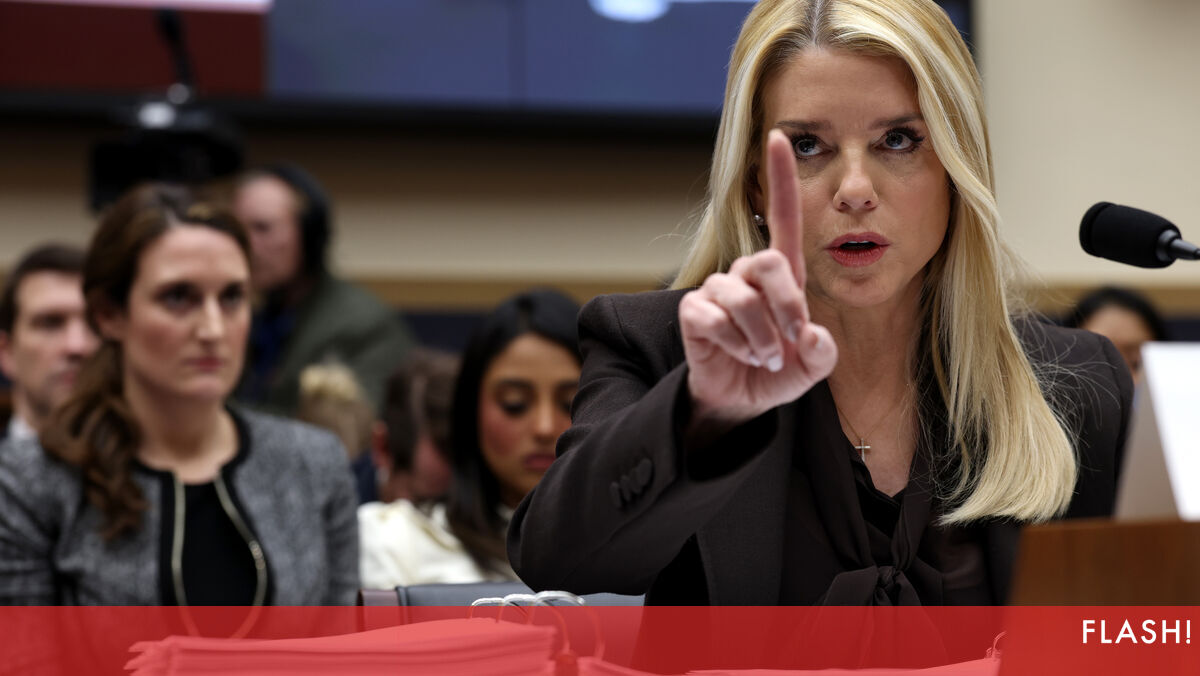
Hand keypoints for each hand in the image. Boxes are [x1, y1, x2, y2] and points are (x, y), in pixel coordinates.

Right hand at [679, 129, 837, 428]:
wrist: (739, 401)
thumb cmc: (777, 371)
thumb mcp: (812, 367)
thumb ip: (823, 354)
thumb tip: (813, 336)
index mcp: (780, 274)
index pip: (781, 216)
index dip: (780, 177)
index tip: (779, 135)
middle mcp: (746, 273)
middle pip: (767, 261)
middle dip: (786, 305)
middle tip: (791, 342)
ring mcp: (717, 290)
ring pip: (743, 300)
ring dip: (761, 339)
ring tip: (765, 359)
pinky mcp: (694, 311)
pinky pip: (715, 320)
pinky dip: (736, 345)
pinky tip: (738, 355)